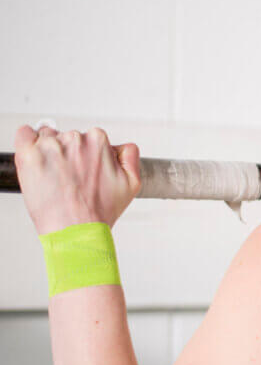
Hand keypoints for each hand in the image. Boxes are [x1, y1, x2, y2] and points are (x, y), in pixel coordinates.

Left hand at [13, 124, 141, 235]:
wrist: (76, 230)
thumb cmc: (100, 211)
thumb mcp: (132, 184)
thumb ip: (130, 156)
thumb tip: (122, 147)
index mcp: (98, 141)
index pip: (91, 137)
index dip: (88, 155)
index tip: (85, 170)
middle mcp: (75, 139)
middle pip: (68, 136)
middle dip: (68, 153)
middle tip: (70, 177)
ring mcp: (49, 146)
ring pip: (47, 137)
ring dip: (48, 151)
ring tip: (54, 176)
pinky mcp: (28, 154)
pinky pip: (24, 134)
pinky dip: (27, 142)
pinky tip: (35, 159)